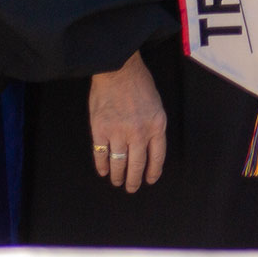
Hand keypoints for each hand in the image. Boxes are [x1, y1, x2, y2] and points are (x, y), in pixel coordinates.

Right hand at [90, 52, 167, 192]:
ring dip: (118, 175)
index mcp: (157, 125)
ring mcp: (118, 132)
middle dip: (134, 180)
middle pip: (137, 164)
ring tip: (117, 181)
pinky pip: (101, 154)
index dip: (153, 171)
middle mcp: (139, 132)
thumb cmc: (139, 83)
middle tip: (131, 188)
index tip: (149, 179)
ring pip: (119, 163)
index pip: (157, 157)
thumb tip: (148, 147)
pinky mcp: (100, 129)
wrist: (118, 68)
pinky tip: (104, 170)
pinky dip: (102, 165)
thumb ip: (153, 126)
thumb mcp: (156, 105)